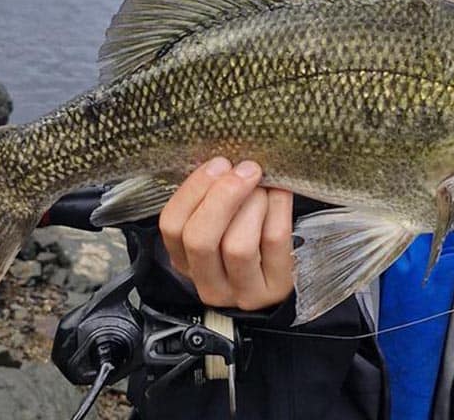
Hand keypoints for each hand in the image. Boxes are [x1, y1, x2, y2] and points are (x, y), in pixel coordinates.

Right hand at [158, 156, 293, 309]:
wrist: (281, 274)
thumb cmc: (247, 235)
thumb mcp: (219, 222)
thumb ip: (213, 196)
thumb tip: (223, 162)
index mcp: (184, 261)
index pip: (172, 226)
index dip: (192, 190)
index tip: (218, 163)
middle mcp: (208, 283)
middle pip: (200, 239)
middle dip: (222, 196)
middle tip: (245, 169)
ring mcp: (241, 292)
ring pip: (237, 245)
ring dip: (252, 204)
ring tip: (263, 186)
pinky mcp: (275, 288)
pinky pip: (273, 241)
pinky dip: (278, 207)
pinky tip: (280, 191)